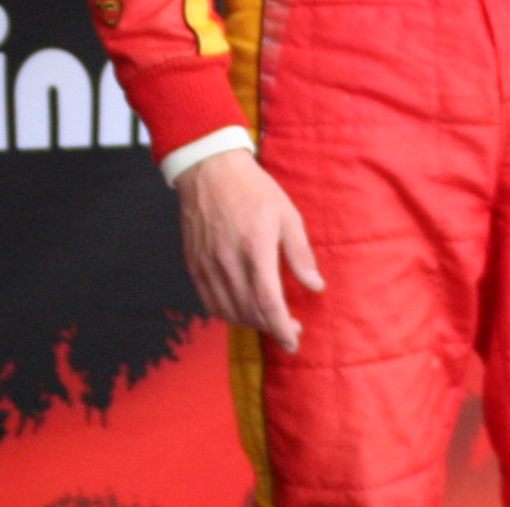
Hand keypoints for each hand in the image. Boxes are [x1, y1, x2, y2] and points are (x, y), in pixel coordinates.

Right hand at [175, 148, 324, 350]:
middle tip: (290, 329)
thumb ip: (300, 254)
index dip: (281, 327)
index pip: (268, 301)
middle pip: (249, 311)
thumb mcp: (287, 214)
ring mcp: (207, 263)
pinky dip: (226, 313)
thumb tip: (315, 286)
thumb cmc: (252, 188)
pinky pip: (209, 300)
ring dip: (250, 323)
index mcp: (255, 247)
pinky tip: (241, 310)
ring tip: (267, 320)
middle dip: (271, 328)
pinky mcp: (194, 262)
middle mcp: (228, 260)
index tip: (293, 341)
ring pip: (228, 310)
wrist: (208, 168)